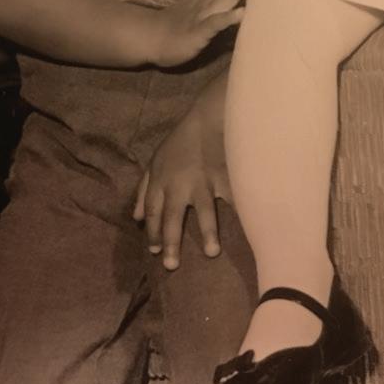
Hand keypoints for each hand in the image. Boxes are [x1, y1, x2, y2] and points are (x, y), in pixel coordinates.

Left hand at [132, 111, 231, 269]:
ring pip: (204, 210)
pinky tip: (247, 227)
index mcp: (161, 181)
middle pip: (172, 217)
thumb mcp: (154, 162)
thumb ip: (143, 191)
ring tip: (210, 253)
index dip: (152, 233)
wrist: (205, 118)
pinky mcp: (224, 177)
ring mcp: (203, 182)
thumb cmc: (179, 142)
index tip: (154, 252)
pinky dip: (239, 211)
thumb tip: (136, 218)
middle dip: (170, 242)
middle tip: (171, 265)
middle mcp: (179, 185)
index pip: (153, 212)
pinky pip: (232, 197)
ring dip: (207, 232)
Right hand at [149, 0, 250, 67]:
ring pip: (226, 0)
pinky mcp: (198, 32)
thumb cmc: (179, 27)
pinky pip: (214, 23)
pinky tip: (240, 14)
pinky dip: (228, 18)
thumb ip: (220, 6)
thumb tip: (242, 2)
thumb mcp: (203, 14)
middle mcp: (209, 3)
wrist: (152, 37)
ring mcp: (203, 16)